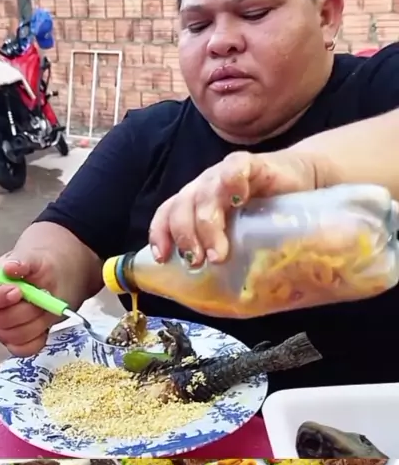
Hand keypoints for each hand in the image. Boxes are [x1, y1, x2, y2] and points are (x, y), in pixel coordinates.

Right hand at [0, 251, 60, 356]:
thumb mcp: (34, 259)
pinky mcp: (16, 342)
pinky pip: (24, 349)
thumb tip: (9, 267)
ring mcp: (2, 328)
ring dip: (36, 322)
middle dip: (25, 310)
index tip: (18, 291)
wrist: (53, 279)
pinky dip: (38, 338)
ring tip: (46, 305)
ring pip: (13, 336)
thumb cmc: (38, 267)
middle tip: (42, 296)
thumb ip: (22, 262)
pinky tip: (45, 323)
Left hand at [149, 149, 318, 265]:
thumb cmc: (268, 217)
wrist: (304, 183)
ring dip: (207, 225)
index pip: (166, 215)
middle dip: (185, 237)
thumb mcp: (242, 239)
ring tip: (218, 253)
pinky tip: (239, 200)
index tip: (164, 259)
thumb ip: (226, 258)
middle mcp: (204, 188)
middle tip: (198, 262)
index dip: (160, 235)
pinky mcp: (249, 164)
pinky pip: (234, 169)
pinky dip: (232, 182)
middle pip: (181, 208)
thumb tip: (218, 300)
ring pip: (204, 195)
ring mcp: (223, 174)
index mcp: (194, 204)